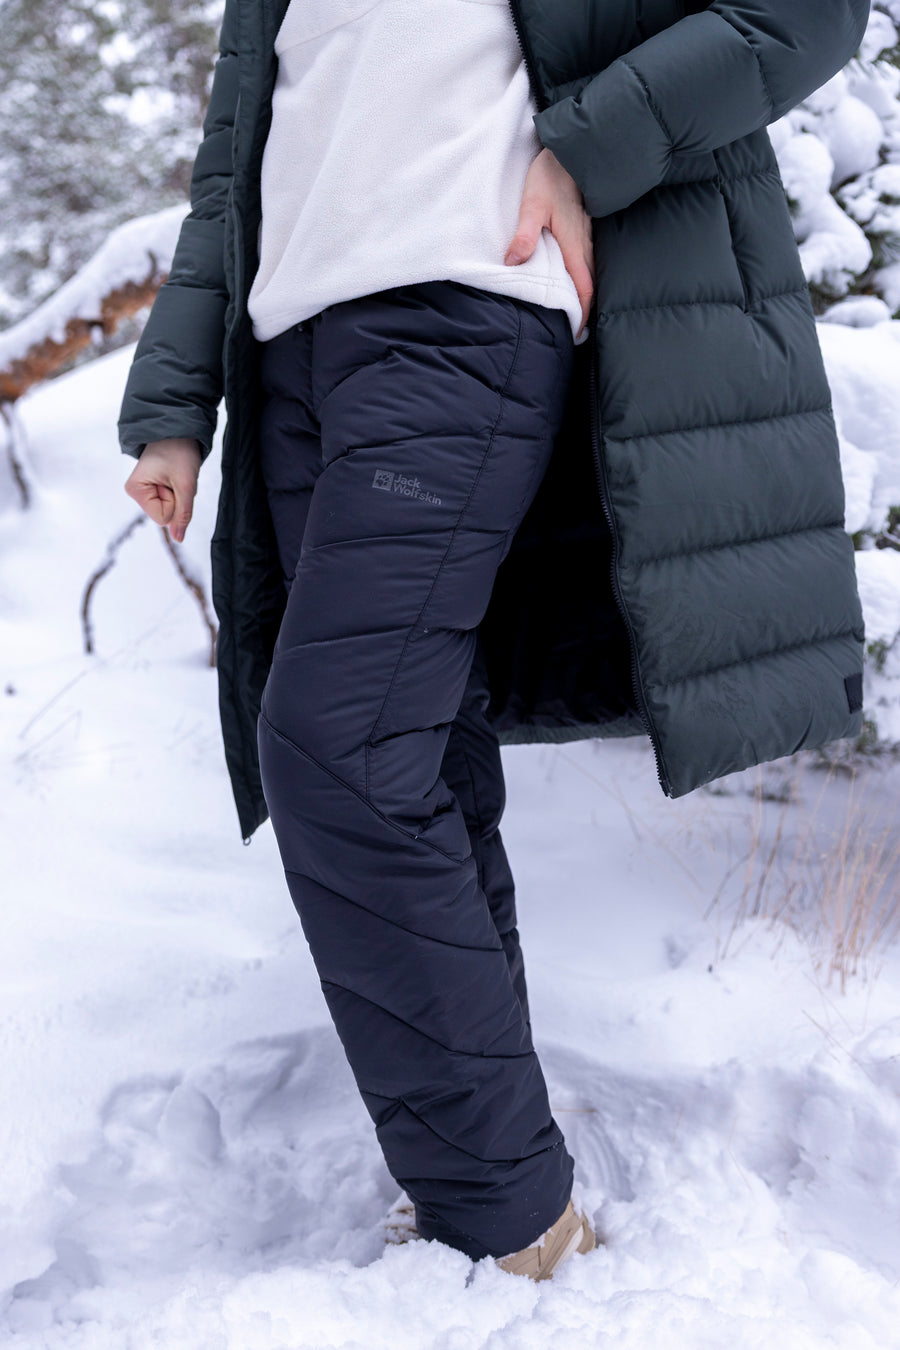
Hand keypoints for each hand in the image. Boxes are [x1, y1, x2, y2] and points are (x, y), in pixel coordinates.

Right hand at [124, 437, 201, 543]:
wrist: (178, 430)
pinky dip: (179, 490)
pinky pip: (172, 501)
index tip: (173, 480)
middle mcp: (135, 492)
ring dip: (180, 493)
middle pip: (166, 515)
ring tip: (176, 474)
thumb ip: (183, 514)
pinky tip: (174, 475)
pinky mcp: (152, 488)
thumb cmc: (180, 451)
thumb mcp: (186, 484)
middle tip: (176, 476)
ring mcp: (144, 491)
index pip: (163, 517)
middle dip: (178, 498)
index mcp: (135, 490)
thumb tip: (178, 539)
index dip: (175, 502)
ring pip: (170, 509)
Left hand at [504, 147, 594, 338]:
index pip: (583, 287)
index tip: (575, 333)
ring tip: (574, 311)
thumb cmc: (549, 176)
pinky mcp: (584, 226)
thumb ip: (524, 235)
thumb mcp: (531, 204)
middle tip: (574, 329)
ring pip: (590, 271)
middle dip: (584, 308)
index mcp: (573, 244)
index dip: (582, 312)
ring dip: (585, 292)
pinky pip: (588, 258)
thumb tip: (513, 262)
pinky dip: (584, 275)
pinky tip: (573, 279)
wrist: (570, 150)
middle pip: (590, 284)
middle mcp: (585, 242)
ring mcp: (587, 233)